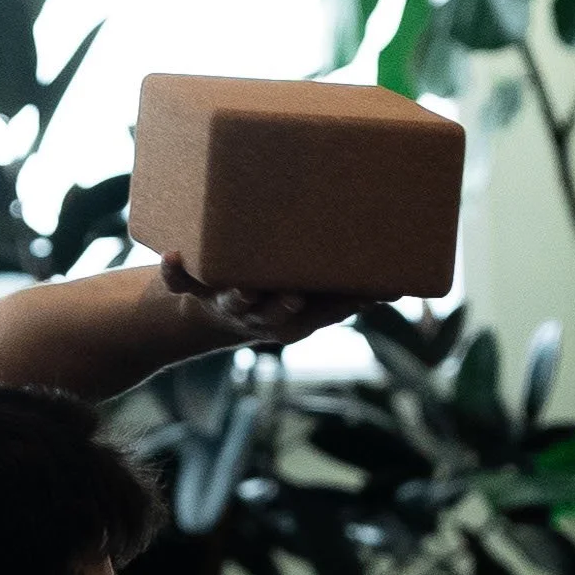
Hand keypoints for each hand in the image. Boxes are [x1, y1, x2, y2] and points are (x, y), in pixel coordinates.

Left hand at [159, 253, 360, 350]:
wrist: (209, 313)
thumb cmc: (272, 300)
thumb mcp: (311, 303)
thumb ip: (348, 294)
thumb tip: (401, 286)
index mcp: (290, 318)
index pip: (318, 315)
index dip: (335, 308)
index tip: (357, 297)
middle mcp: (259, 315)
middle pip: (274, 316)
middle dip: (283, 308)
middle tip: (294, 296)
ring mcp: (226, 304)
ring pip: (233, 303)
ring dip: (238, 297)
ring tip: (243, 288)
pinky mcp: (196, 291)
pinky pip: (181, 284)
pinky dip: (175, 274)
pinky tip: (174, 255)